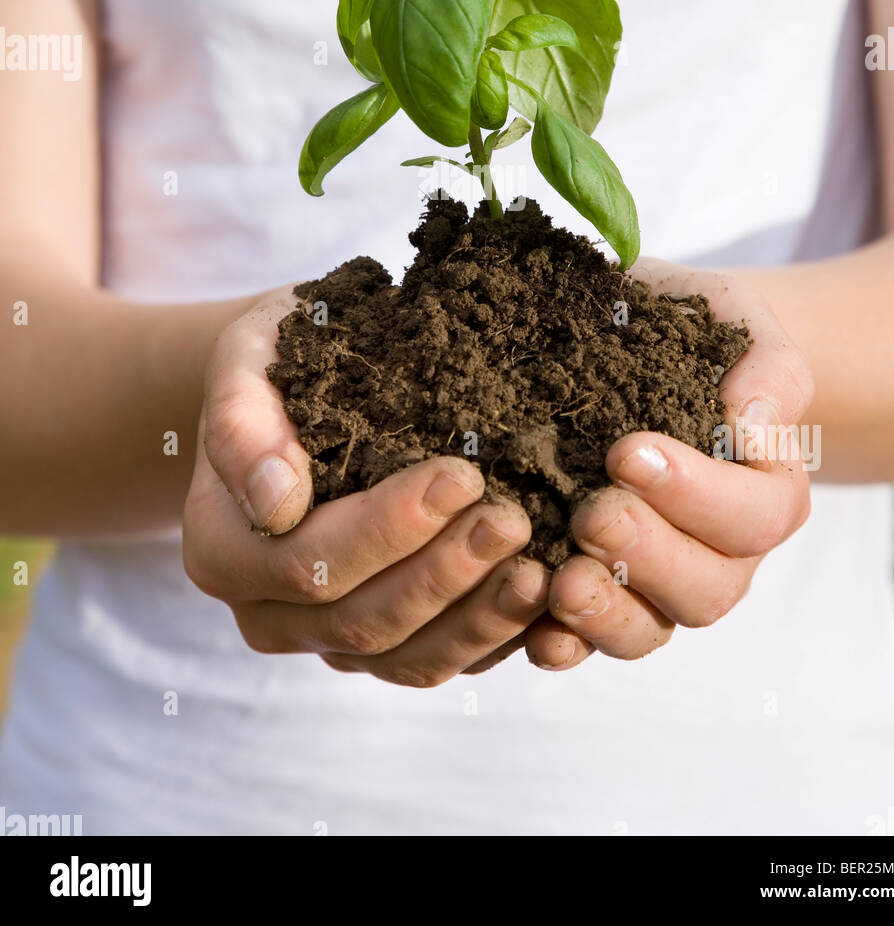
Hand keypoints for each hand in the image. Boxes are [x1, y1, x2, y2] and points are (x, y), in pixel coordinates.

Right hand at [183, 287, 546, 686]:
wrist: (299, 386)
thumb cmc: (277, 360)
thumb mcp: (246, 358)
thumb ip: (243, 421)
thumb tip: (275, 499)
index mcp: (222, 549)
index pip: (304, 563)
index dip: (386, 530)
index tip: (460, 475)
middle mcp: (265, 612)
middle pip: (359, 620)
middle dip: (444, 572)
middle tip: (514, 520)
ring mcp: (325, 639)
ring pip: (403, 658)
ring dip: (477, 619)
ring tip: (539, 570)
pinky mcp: (382, 647)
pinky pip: (438, 662)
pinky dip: (494, 639)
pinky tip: (544, 598)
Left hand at [524, 261, 814, 671]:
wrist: (641, 337)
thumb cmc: (698, 331)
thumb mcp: (736, 322)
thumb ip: (766, 369)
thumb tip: (753, 429)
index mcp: (765, 491)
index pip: (753, 516)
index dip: (695, 495)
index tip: (628, 451)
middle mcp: (720, 552)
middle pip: (706, 588)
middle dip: (646, 555)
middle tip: (591, 513)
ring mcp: (657, 583)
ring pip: (649, 629)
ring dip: (607, 614)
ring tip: (560, 582)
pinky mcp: (599, 594)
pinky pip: (587, 642)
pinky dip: (563, 643)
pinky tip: (533, 630)